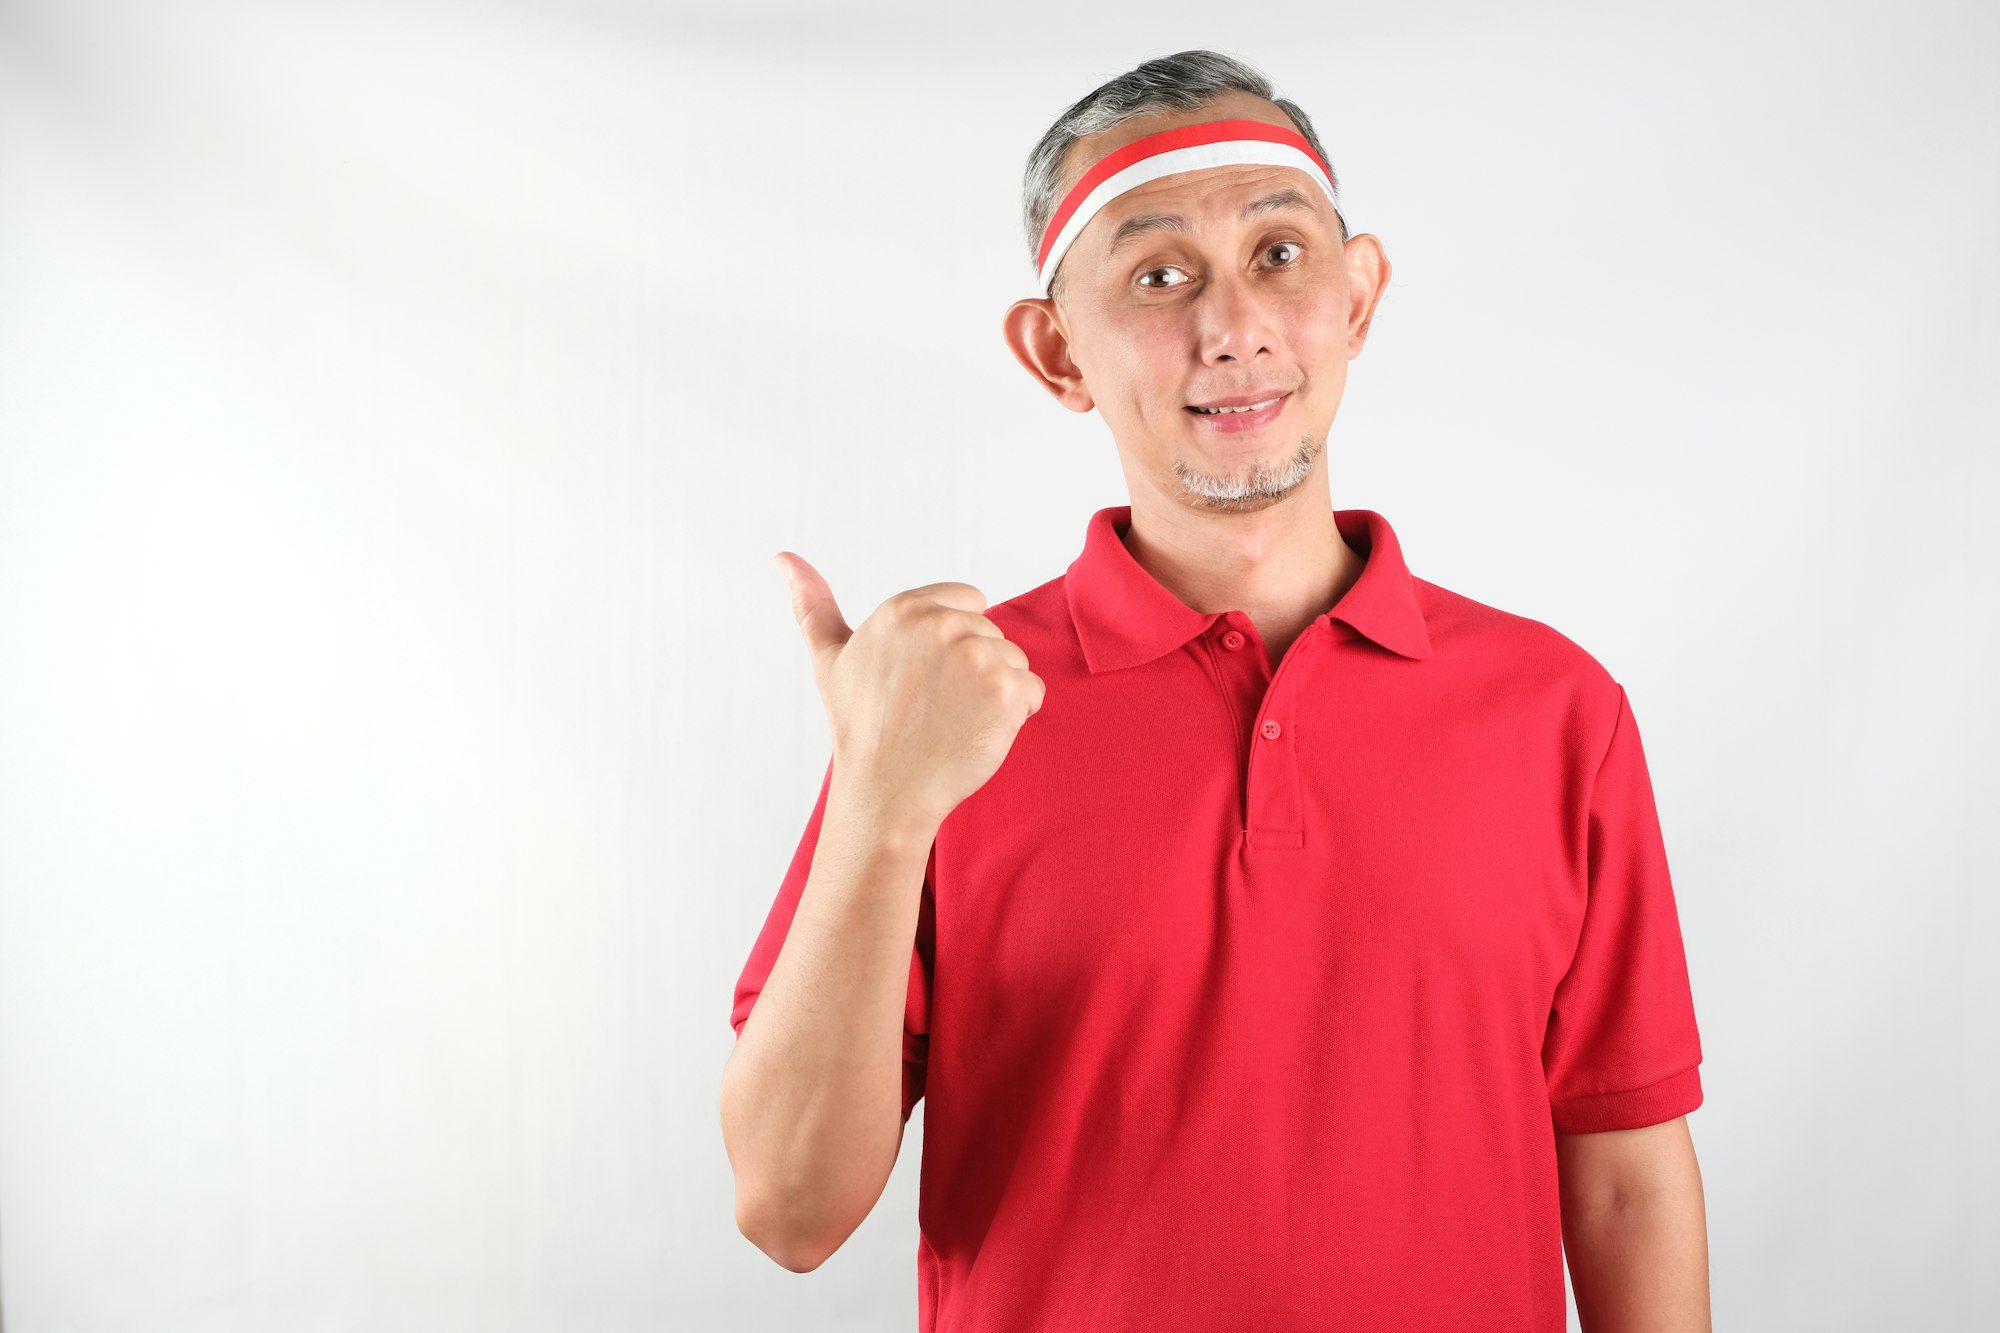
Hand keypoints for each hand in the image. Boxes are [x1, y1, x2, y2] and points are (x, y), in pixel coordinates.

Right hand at [775, 551, 1045, 830]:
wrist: (887, 792)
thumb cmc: (860, 728)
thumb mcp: (829, 659)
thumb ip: (812, 604)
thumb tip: (783, 557)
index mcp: (903, 609)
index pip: (968, 602)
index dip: (952, 643)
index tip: (923, 678)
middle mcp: (941, 625)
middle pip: (991, 632)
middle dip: (972, 668)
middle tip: (934, 706)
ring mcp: (977, 657)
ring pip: (1013, 660)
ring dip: (995, 691)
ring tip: (953, 720)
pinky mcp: (1006, 691)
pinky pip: (1032, 691)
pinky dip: (1017, 714)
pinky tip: (977, 732)